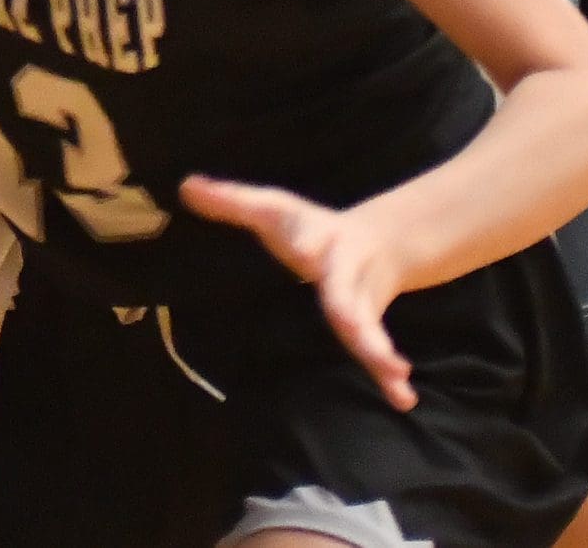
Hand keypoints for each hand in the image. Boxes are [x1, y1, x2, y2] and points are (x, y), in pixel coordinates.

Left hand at [179, 177, 414, 410]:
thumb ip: (230, 202)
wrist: (376, 242)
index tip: (303, 249)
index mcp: (319, 244)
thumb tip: (184, 186)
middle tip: (357, 328)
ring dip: (380, 353)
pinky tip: (403, 400)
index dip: (306, 244)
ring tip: (397, 375)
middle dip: (353, 313)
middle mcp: (344, 277)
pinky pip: (378, 355)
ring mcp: (361, 306)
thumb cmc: (308, 229)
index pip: (310, 242)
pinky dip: (390, 377)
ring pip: (369, 331)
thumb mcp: (270, 209)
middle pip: (346, 297)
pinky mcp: (370, 329)